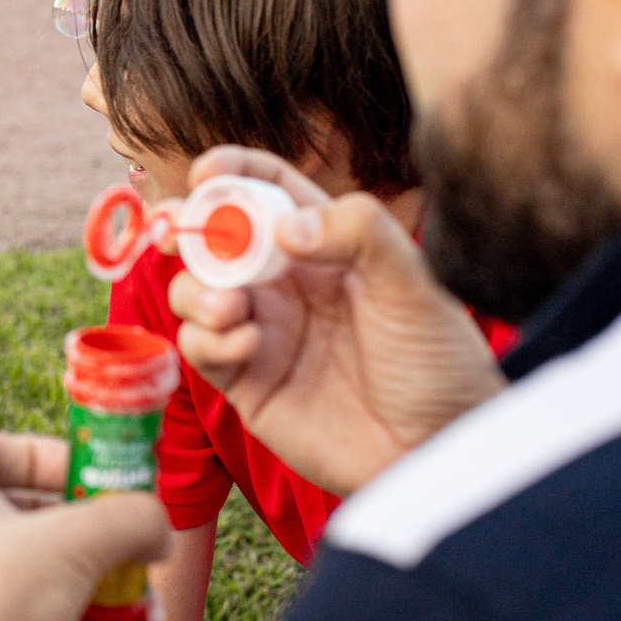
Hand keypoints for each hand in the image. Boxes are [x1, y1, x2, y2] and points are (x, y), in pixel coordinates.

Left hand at [0, 431, 169, 620]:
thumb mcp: (81, 544)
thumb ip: (133, 519)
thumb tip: (160, 529)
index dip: (51, 455)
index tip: (95, 476)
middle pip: (11, 515)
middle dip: (77, 529)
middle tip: (118, 540)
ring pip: (14, 574)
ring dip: (76, 582)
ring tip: (126, 598)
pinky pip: (4, 620)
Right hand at [167, 147, 505, 494]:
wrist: (441, 450)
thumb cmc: (439, 364)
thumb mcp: (414, 285)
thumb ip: (358, 234)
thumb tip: (284, 225)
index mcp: (327, 248)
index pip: (269, 192)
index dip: (233, 174)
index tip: (205, 171)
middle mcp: (288, 285)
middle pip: (215, 239)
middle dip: (189, 229)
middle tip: (180, 234)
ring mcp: (264, 333)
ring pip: (195, 292)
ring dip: (198, 291)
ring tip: (232, 308)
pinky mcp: (248, 384)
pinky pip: (199, 350)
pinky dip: (208, 340)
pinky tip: (247, 344)